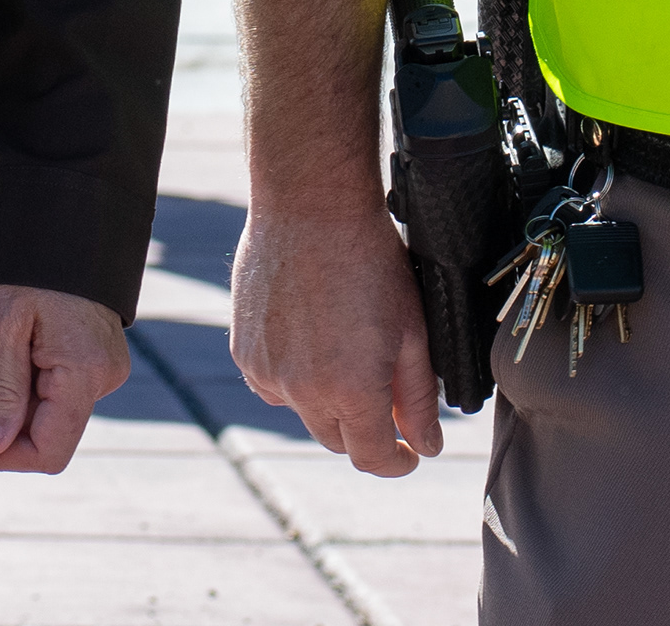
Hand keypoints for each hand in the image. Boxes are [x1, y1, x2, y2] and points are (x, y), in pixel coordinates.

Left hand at [0, 282, 128, 472]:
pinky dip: (12, 359)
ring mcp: (100, 366)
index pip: (48, 453)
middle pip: (34, 425)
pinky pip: (43, 378)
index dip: (2, 457)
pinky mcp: (91, 355)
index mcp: (85, 374)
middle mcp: (103, 378)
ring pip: (33, 401)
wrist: (68, 212)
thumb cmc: (31, 263)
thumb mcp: (2, 325)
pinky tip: (0, 322)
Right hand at [230, 200, 439, 476]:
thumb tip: (426, 445)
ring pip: (303, 411)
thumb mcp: (412, 329)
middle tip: (383, 390)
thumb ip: (419, 396)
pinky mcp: (244, 351)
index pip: (372, 459)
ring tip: (344, 347)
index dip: (396, 462)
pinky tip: (311, 335)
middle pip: (337, 438)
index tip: (408, 452)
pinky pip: (273, 384)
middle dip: (364, 428)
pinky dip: (294, 376)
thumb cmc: (371, 260)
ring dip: (326, 399)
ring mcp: (267, 372)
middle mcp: (303, 392)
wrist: (310, 206)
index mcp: (352, 391)